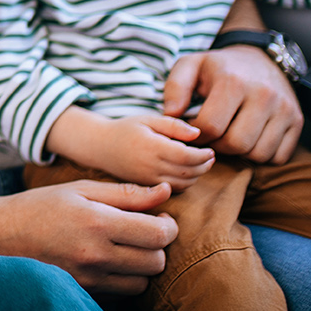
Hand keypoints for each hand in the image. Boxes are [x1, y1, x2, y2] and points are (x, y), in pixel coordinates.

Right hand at [0, 180, 177, 294]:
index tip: (158, 217)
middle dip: (157, 246)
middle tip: (143, 231)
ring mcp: (89, 278)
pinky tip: (110, 261)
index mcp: (97, 222)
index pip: (158, 234)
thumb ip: (126, 193)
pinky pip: (122, 292)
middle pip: (156, 261)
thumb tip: (165, 192)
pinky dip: (124, 278)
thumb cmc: (40, 206)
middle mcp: (95, 254)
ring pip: (142, 282)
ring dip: (142, 266)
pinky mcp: (83, 292)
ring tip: (126, 247)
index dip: (167, 225)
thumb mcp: (80, 189)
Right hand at [45, 107, 213, 189]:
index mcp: (151, 146)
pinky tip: (185, 171)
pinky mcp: (146, 188)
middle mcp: (149, 166)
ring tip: (199, 163)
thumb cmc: (126, 129)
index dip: (203, 155)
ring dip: (196, 176)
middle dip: (204, 166)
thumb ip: (173, 125)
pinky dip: (184, 183)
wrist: (100, 147)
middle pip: (188, 172)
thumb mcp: (148, 119)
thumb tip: (198, 135)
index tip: (210, 150)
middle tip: (210, 156)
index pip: (186, 155)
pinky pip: (173, 190)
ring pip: (182, 184)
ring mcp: (147, 179)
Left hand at [163, 45, 302, 162]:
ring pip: (258, 154)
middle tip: (213, 136)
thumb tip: (170, 115)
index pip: (211, 127)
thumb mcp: (191, 66)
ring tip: (230, 135)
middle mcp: (264, 95)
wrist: (259, 57)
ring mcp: (284, 109)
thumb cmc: (220, 67)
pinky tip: (250, 138)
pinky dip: (262, 154)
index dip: (196, 135)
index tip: (194, 129)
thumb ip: (174, 88)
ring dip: (240, 152)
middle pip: (236, 144)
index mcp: (233, 82)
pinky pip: (278, 157)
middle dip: (219, 146)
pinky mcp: (297, 121)